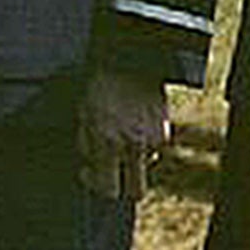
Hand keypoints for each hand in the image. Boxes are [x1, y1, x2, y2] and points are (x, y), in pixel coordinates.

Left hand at [77, 68, 169, 201]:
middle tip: (108, 170)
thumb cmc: (101, 82)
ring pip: (145, 168)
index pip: (107, 189)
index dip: (96, 185)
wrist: (129, 56)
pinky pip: (154, 149)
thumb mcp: (84, 112)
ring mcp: (153, 139)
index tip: (87, 171)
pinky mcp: (166, 130)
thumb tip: (90, 164)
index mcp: (107, 140)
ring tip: (119, 135)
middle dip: (122, 187)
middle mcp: (133, 145)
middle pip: (137, 193)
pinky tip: (132, 124)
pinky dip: (144, 143)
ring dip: (133, 161)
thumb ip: (88, 143)